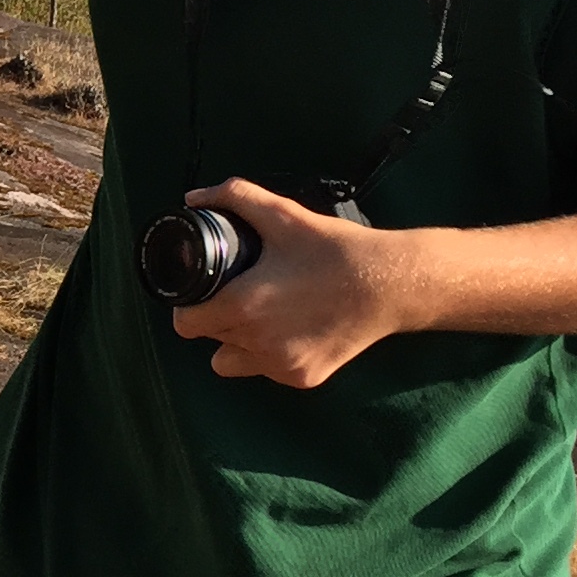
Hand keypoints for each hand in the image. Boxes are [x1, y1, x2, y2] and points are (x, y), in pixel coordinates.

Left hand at [169, 177, 411, 387]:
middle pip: (210, 339)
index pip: (186, 324)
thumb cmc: (334, 249)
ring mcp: (281, 365)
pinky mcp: (304, 378)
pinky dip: (271, 354)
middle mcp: (257, 343)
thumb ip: (234, 198)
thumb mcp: (283, 214)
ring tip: (260, 315)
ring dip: (238, 343)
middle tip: (239, 294)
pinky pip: (268, 370)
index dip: (188, 307)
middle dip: (216, 319)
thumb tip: (193, 198)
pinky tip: (289, 330)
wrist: (391, 284)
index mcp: (242, 306)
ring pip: (234, 361)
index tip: (202, 293)